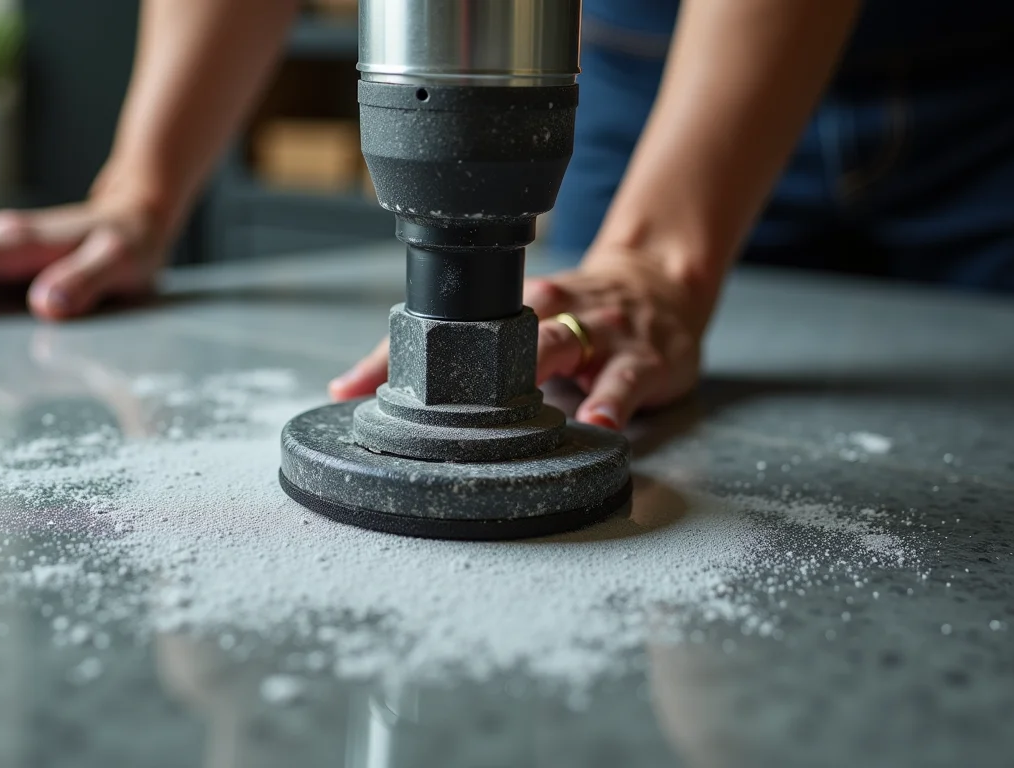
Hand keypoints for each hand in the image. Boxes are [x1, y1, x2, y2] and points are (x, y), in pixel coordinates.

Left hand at [328, 247, 720, 429]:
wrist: (662, 282)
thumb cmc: (580, 310)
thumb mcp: (523, 322)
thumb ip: (454, 358)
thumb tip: (355, 390)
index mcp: (515, 302)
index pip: (442, 330)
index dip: (397, 357)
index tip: (351, 389)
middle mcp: (553, 308)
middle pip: (501, 333)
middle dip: (465, 367)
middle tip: (432, 403)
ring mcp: (599, 331)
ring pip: (562, 344)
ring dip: (536, 371)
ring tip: (516, 409)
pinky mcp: (643, 357)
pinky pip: (625, 381)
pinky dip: (610, 401)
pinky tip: (597, 423)